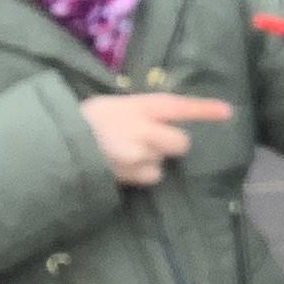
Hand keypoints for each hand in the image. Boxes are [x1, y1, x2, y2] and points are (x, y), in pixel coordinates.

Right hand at [83, 94, 233, 186]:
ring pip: (162, 163)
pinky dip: (140, 175)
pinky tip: (122, 168)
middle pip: (180, 143)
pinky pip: (149, 178)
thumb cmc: (85, 121)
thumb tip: (166, 121)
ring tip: (126, 155)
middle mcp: (141, 129)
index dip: (203, 110)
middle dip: (172, 145)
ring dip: (152, 161)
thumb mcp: (114, 106)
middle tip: (153, 142)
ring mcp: (135, 154)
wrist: (56, 143)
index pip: (177, 106)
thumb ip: (141, 112)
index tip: (227, 112)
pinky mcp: (129, 175)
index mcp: (137, 106)